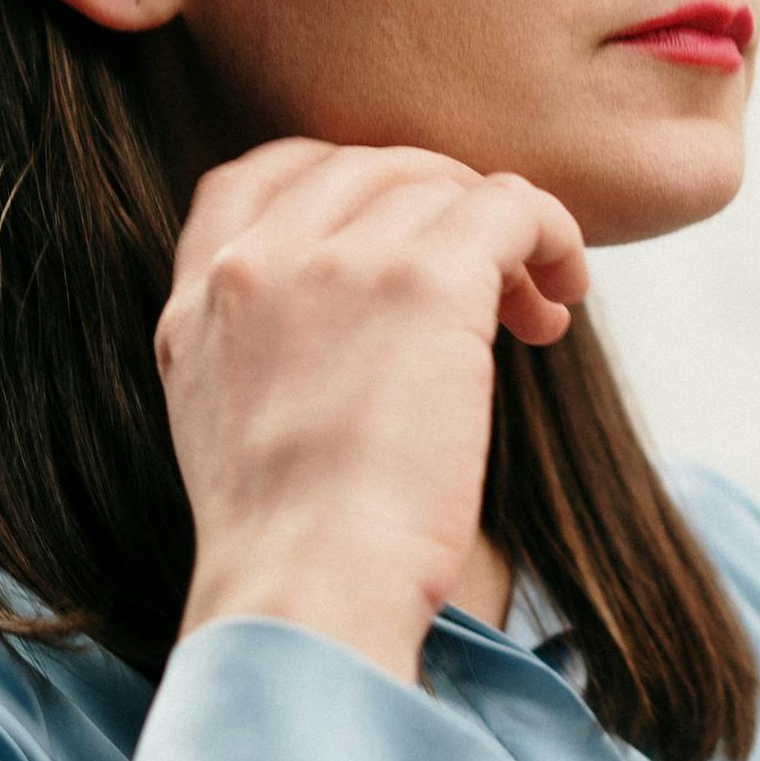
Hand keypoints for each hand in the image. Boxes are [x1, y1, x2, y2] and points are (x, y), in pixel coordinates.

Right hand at [157, 137, 590, 679]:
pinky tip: (562, 297)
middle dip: (435, 207)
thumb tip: (350, 330)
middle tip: (487, 280)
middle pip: (367, 168)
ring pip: (445, 188)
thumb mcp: (223, 425)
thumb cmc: (291, 551)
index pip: (259, 175)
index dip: (344, 184)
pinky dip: (552, 236)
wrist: (310, 592)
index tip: (396, 230)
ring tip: (532, 313)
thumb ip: (261, 349)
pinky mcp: (426, 278)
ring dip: (501, 238)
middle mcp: (257, 261)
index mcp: (197, 297)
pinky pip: (511, 206)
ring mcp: (339, 261)